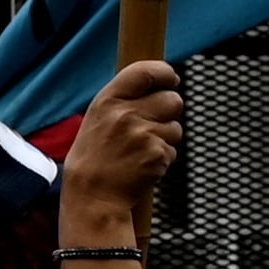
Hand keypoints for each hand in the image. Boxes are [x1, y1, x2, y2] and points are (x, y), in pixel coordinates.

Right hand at [59, 60, 182, 246]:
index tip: (170, 79)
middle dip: (169, 111)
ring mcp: (143, 135)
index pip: (146, 71)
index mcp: (108, 101)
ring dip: (166, 137)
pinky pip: (173, 150)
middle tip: (151, 125)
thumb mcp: (97, 119)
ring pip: (176, 127)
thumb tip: (160, 85)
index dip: (165, 73)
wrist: (92, 197)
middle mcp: (126, 114)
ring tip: (140, 150)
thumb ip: (124, 100)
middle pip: (173, 99)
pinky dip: (163, 158)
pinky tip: (143, 165)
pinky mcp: (157, 155)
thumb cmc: (94, 158)